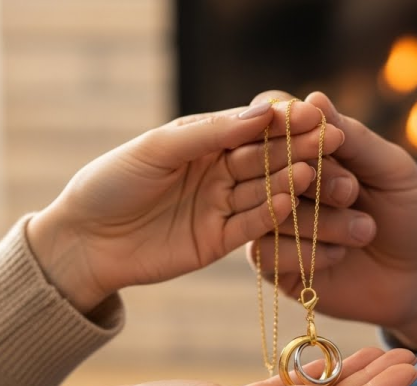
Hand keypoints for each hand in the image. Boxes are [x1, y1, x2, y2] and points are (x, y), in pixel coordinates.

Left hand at [27, 100, 349, 312]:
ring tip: (314, 172)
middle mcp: (218, 172)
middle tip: (332, 140)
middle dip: (297, 149)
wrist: (85, 241)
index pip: (251, 128)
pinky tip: (289, 201)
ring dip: (290, 182)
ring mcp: (221, 206)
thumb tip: (261, 113)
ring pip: (263, 191)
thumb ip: (210, 133)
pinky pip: (251, 225)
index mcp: (204, 141)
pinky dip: (270, 215)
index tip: (313, 113)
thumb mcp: (157, 149)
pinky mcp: (219, 240)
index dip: (282, 122)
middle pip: (265, 158)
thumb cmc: (112, 182)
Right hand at [248, 91, 416, 349]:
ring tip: (365, 229)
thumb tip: (314, 97)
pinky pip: (265, 254)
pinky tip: (341, 255)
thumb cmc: (412, 213)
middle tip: (351, 190)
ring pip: (267, 212)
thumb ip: (354, 139)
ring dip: (316, 221)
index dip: (290, 127)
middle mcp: (284, 183)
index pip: (277, 123)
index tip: (320, 135)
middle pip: (264, 167)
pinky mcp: (275, 266)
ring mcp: (275, 224)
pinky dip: (306, 253)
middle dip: (312, 178)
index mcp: (309, 149)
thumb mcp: (392, 169)